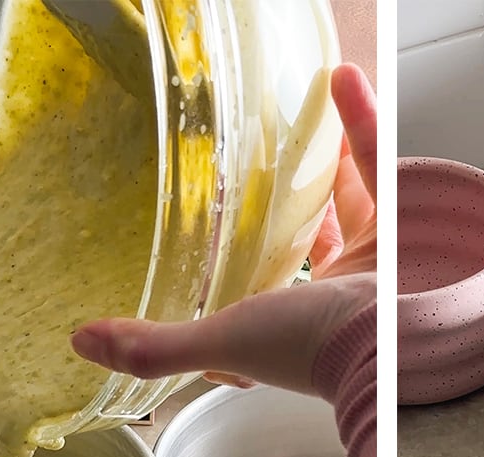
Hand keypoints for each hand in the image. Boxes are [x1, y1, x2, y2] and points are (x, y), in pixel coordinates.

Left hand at [72, 63, 377, 394]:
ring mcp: (364, 269)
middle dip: (269, 212)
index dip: (221, 288)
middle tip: (244, 174)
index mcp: (281, 333)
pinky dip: (361, 126)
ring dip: (314, 162)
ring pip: (336, 206)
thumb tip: (84, 340)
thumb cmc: (315, 346)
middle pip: (289, 249)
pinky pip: (375, 171)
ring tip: (290, 121)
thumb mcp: (219, 341)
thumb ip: (154, 344)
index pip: (243, 311)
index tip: (195, 258)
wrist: (399, 337)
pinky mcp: (396, 234)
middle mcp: (324, 303)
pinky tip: (341, 84)